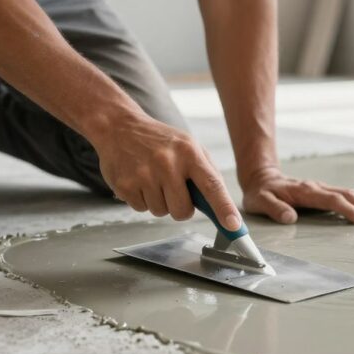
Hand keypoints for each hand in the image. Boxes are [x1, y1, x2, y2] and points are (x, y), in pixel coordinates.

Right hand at [95, 113, 241, 229]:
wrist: (119, 127)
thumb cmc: (160, 140)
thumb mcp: (188, 146)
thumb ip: (206, 174)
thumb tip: (222, 207)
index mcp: (188, 152)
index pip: (212, 185)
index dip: (224, 208)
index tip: (234, 226)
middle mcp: (167, 163)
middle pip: (183, 210)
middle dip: (180, 207)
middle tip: (172, 188)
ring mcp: (144, 175)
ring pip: (161, 212)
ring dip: (159, 202)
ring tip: (153, 178)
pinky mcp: (125, 185)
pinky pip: (142, 210)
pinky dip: (142, 200)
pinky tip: (139, 180)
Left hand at [240, 166, 353, 225]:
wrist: (261, 177)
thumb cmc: (260, 193)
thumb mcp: (260, 201)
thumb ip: (274, 208)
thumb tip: (289, 218)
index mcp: (305, 191)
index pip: (332, 200)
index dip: (348, 210)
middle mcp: (317, 187)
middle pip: (348, 195)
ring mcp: (321, 188)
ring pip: (350, 193)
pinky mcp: (323, 191)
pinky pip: (345, 195)